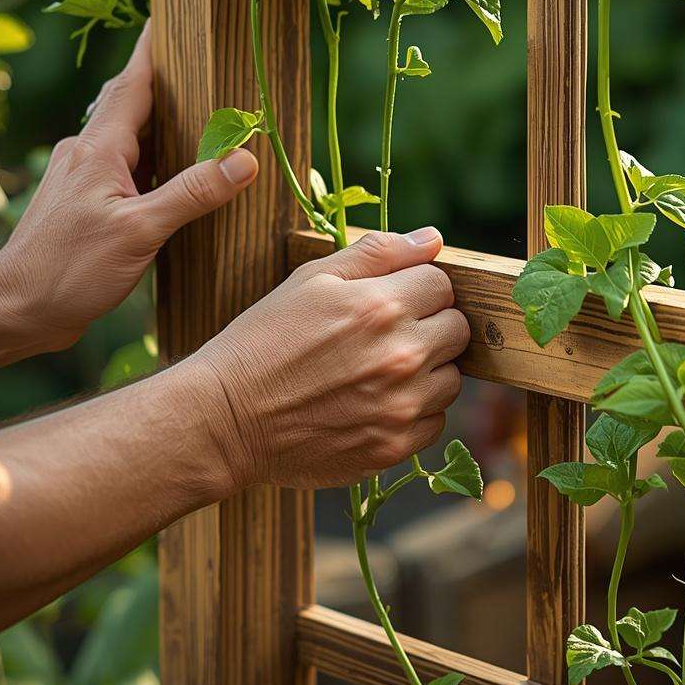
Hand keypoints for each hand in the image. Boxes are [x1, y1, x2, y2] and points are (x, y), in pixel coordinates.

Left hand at [0, 28, 259, 350]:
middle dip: (161, 80)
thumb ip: (192, 193)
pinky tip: (169, 178)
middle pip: (128, 103)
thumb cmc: (68, 269)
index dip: (155, 49)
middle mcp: (85, 153)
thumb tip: (245, 159)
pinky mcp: (81, 204)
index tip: (172, 16)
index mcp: (99, 149)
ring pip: (125, 137)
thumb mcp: (140, 232)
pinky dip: (149, 162)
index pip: (133, 83)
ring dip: (158, 125)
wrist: (14, 309)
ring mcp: (79, 178)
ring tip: (196, 116)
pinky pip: (122, 168)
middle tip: (196, 62)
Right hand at [182, 229, 469, 488]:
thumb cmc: (264, 341)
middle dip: (430, 326)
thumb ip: (379, 253)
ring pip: (452, 378)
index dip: (419, 289)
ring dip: (427, 372)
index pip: (443, 284)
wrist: (227, 418)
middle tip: (386, 336)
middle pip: (458, 330)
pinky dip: (415, 413)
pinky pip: (436, 422)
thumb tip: (434, 238)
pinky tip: (375, 404)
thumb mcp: (310, 280)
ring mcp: (402, 405)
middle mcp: (401, 355)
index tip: (393, 302)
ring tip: (378, 372)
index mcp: (382, 306)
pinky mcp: (396, 446)